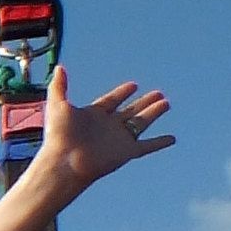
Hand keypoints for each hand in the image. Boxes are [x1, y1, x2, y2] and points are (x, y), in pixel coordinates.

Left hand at [18, 67, 174, 201]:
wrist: (65, 162)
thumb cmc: (59, 136)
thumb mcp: (58, 105)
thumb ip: (60, 86)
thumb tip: (59, 67)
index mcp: (92, 115)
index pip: (111, 101)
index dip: (122, 93)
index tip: (134, 85)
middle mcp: (107, 126)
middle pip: (131, 111)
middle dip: (144, 102)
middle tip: (159, 93)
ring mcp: (118, 139)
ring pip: (141, 123)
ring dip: (154, 113)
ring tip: (167, 103)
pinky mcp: (126, 152)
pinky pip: (147, 146)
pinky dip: (160, 143)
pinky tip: (172, 139)